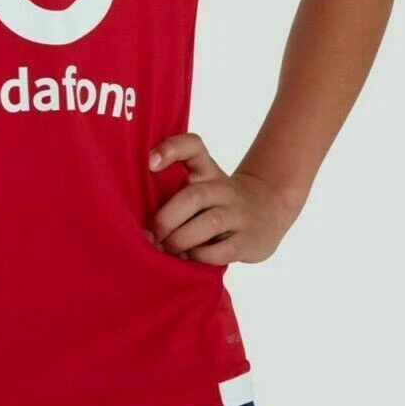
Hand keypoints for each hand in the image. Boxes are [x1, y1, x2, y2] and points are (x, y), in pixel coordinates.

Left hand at [143, 132, 298, 264]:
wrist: (267, 210)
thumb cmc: (216, 201)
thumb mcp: (199, 183)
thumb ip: (171, 189)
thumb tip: (137, 221)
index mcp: (206, 170)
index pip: (193, 146)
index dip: (170, 149)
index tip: (149, 163)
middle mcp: (222, 188)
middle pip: (193, 196)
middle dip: (167, 218)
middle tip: (151, 235)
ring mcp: (237, 213)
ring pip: (208, 223)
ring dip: (181, 240)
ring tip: (167, 249)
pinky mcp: (247, 239)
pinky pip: (222, 250)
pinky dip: (200, 257)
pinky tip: (189, 260)